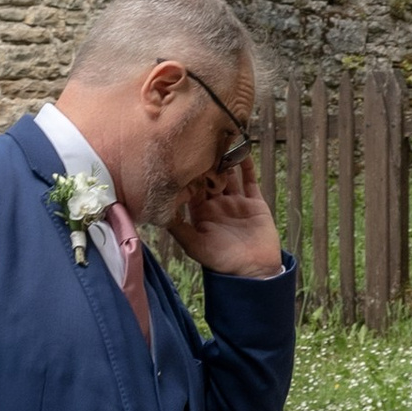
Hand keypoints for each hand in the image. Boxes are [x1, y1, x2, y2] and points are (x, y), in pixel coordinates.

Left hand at [171, 151, 285, 280]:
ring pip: (231, 175)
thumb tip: (156, 211)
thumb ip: (177, 226)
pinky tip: (242, 150)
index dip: (188, 173)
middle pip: (211, 178)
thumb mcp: (193, 244)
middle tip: (202, 140)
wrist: (253, 271)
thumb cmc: (220, 261)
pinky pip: (250, 180)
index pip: (192, 187)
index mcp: (201, 213)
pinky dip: (247, 166)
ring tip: (222, 140)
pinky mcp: (255, 203)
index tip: (182, 154)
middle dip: (207, 162)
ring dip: (227, 160)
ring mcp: (237, 202)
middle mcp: (218, 205)